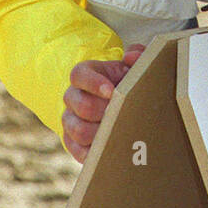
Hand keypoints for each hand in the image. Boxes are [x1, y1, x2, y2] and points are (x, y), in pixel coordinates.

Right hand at [62, 46, 144, 163]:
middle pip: (81, 105)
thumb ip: (137, 55)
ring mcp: (70, 120)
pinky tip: (110, 149)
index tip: (112, 91)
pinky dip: (93, 152)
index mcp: (84, 75)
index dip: (94, 83)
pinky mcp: (71, 141)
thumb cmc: (125, 83)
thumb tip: (131, 56)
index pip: (79, 75)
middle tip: (122, 114)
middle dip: (103, 111)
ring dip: (100, 133)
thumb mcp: (131, 66)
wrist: (118, 104)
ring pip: (78, 130)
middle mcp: (73, 96)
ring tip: (119, 132)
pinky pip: (76, 150)